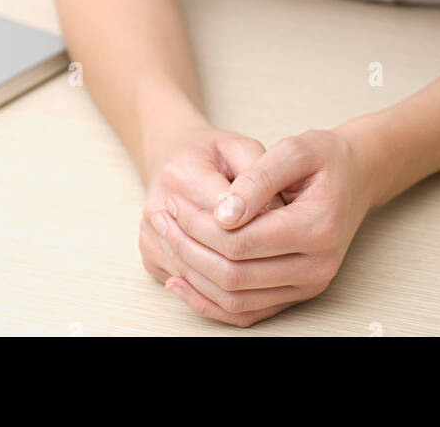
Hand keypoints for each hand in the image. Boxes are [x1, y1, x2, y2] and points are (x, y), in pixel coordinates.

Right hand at [139, 126, 284, 297]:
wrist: (171, 160)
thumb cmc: (212, 154)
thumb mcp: (240, 147)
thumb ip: (259, 175)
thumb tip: (277, 216)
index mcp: (182, 173)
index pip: (230, 217)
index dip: (265, 225)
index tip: (289, 226)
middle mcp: (157, 208)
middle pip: (214, 252)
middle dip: (255, 257)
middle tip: (285, 253)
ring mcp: (150, 238)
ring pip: (203, 279)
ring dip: (241, 281)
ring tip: (271, 269)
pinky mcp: (151, 259)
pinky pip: (191, 289)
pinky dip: (222, 292)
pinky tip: (248, 281)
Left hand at [155, 126, 372, 326]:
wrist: (356, 176)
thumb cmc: (325, 158)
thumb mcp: (295, 149)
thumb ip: (258, 179)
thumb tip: (223, 213)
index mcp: (317, 228)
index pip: (241, 241)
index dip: (200, 226)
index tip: (175, 203)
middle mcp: (317, 267)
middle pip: (235, 274)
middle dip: (189, 249)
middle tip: (163, 220)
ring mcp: (308, 286)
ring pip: (236, 299)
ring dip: (193, 277)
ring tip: (167, 244)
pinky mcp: (297, 294)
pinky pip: (246, 311)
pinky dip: (209, 300)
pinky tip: (181, 278)